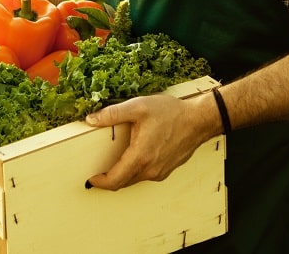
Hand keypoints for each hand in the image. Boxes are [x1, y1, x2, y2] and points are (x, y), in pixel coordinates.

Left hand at [84, 93, 218, 190]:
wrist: (198, 120)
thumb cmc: (171, 113)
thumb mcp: (138, 107)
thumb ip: (113, 114)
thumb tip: (91, 120)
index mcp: (140, 157)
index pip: (115, 179)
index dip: (100, 182)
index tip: (90, 178)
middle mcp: (150, 169)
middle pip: (123, 182)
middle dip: (108, 179)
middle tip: (96, 171)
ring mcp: (159, 172)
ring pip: (134, 180)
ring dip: (121, 175)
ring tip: (111, 163)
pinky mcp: (166, 170)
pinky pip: (145, 175)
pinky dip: (134, 171)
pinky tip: (132, 157)